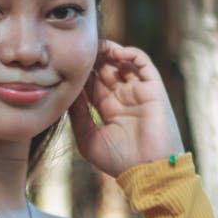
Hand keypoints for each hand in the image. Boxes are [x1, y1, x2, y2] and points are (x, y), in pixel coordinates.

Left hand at [68, 40, 184, 177]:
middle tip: (78, 49)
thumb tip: (66, 91)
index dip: (80, 72)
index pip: (91, 82)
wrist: (148, 171)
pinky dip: (129, 53)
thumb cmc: (118, 161)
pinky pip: (141, 61)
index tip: (65, 65)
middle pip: (104, 68)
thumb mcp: (88, 138)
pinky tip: (114, 53)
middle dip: (92, 58)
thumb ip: (78, 114)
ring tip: (94, 46)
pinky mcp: (152, 87)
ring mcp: (137, 91)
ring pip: (121, 61)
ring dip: (108, 51)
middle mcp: (122, 97)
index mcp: (107, 108)